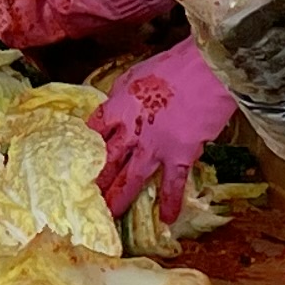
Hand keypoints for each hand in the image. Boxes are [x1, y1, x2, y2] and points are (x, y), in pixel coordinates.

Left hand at [91, 37, 231, 220]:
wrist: (205, 72)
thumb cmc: (173, 65)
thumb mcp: (136, 74)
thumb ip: (123, 94)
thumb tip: (116, 105)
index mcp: (118, 108)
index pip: (94, 129)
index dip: (86, 143)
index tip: (79, 156)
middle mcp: (131, 132)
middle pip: (107, 160)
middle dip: (96, 179)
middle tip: (85, 197)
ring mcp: (154, 147)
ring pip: (131, 179)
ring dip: (120, 198)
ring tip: (110, 214)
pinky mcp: (178, 155)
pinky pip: (172, 184)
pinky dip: (170, 202)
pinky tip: (167, 219)